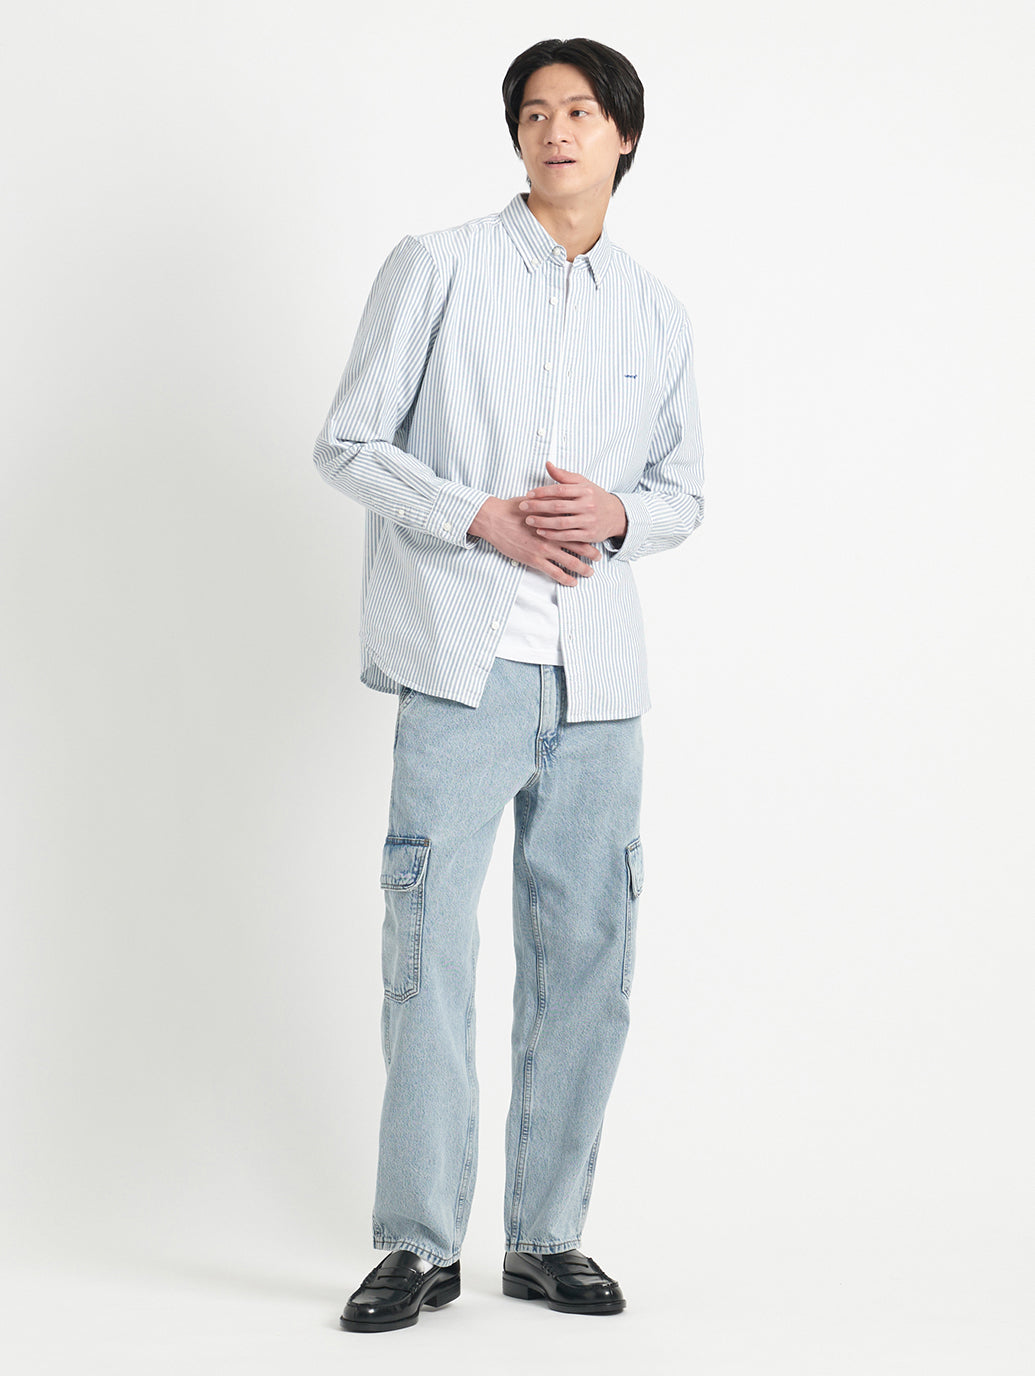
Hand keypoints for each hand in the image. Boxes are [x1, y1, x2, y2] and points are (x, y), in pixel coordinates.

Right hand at [468, 494, 599, 585]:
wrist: (495, 519)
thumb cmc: (512, 509)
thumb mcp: (534, 501)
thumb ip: (548, 503)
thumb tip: (558, 499)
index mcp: (554, 520)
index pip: (577, 528)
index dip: (589, 534)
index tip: (597, 537)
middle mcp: (552, 535)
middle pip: (578, 546)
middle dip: (591, 553)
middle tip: (600, 558)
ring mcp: (544, 548)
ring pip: (570, 562)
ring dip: (582, 569)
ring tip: (590, 573)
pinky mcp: (534, 559)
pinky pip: (554, 572)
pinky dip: (566, 578)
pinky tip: (572, 582)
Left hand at [518, 461, 627, 544]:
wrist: (616, 516)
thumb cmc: (595, 498)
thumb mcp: (583, 483)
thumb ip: (564, 475)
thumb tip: (548, 464)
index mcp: (585, 490)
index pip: (559, 489)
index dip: (542, 492)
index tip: (528, 494)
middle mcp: (587, 505)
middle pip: (558, 506)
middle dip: (537, 507)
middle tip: (523, 507)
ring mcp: (589, 521)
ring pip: (561, 522)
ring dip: (542, 522)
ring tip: (528, 520)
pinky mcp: (589, 535)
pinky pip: (567, 536)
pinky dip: (553, 535)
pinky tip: (541, 532)